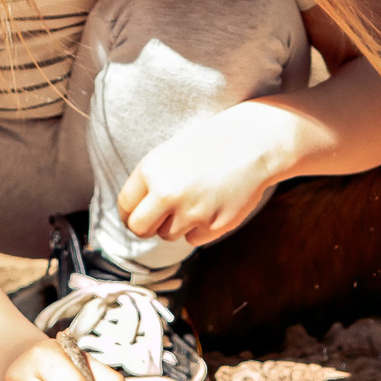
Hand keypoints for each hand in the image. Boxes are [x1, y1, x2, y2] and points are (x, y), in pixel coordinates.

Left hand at [118, 104, 295, 246]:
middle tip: (160, 219)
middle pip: (140, 229)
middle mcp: (167, 193)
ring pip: (169, 235)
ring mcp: (191, 211)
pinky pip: (195, 238)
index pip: (125, 207)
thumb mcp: (170, 154)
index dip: (131, 213)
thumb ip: (150, 183)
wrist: (255, 142)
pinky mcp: (214, 225)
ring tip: (197, 199)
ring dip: (178, 224)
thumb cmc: (211, 144)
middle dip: (148, 227)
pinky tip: (214, 204)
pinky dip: (201, 227)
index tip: (138, 214)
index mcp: (151, 170)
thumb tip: (134, 214)